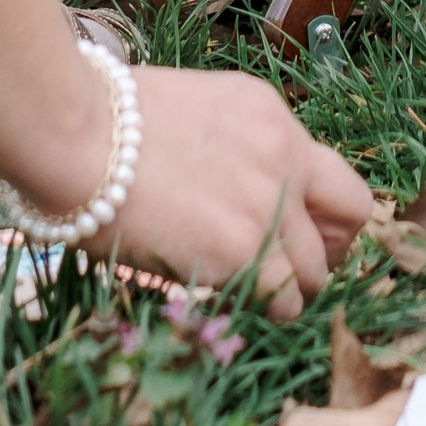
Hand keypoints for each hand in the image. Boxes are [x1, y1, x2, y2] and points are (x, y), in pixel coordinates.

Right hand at [106, 67, 376, 314]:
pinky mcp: (245, 251)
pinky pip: (285, 301)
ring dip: (291, 289)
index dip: (320, 213)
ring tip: (252, 296)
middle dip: (322, 252)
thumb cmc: (104, 123)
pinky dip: (267, 311)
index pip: (333, 174)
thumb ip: (227, 150)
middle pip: (348, 221)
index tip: (297, 233)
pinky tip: (234, 304)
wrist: (77, 135)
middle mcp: (284, 153)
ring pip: (317, 271)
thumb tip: (222, 191)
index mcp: (268, 114)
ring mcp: (270, 204)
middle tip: (288, 272)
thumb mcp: (190, 114)